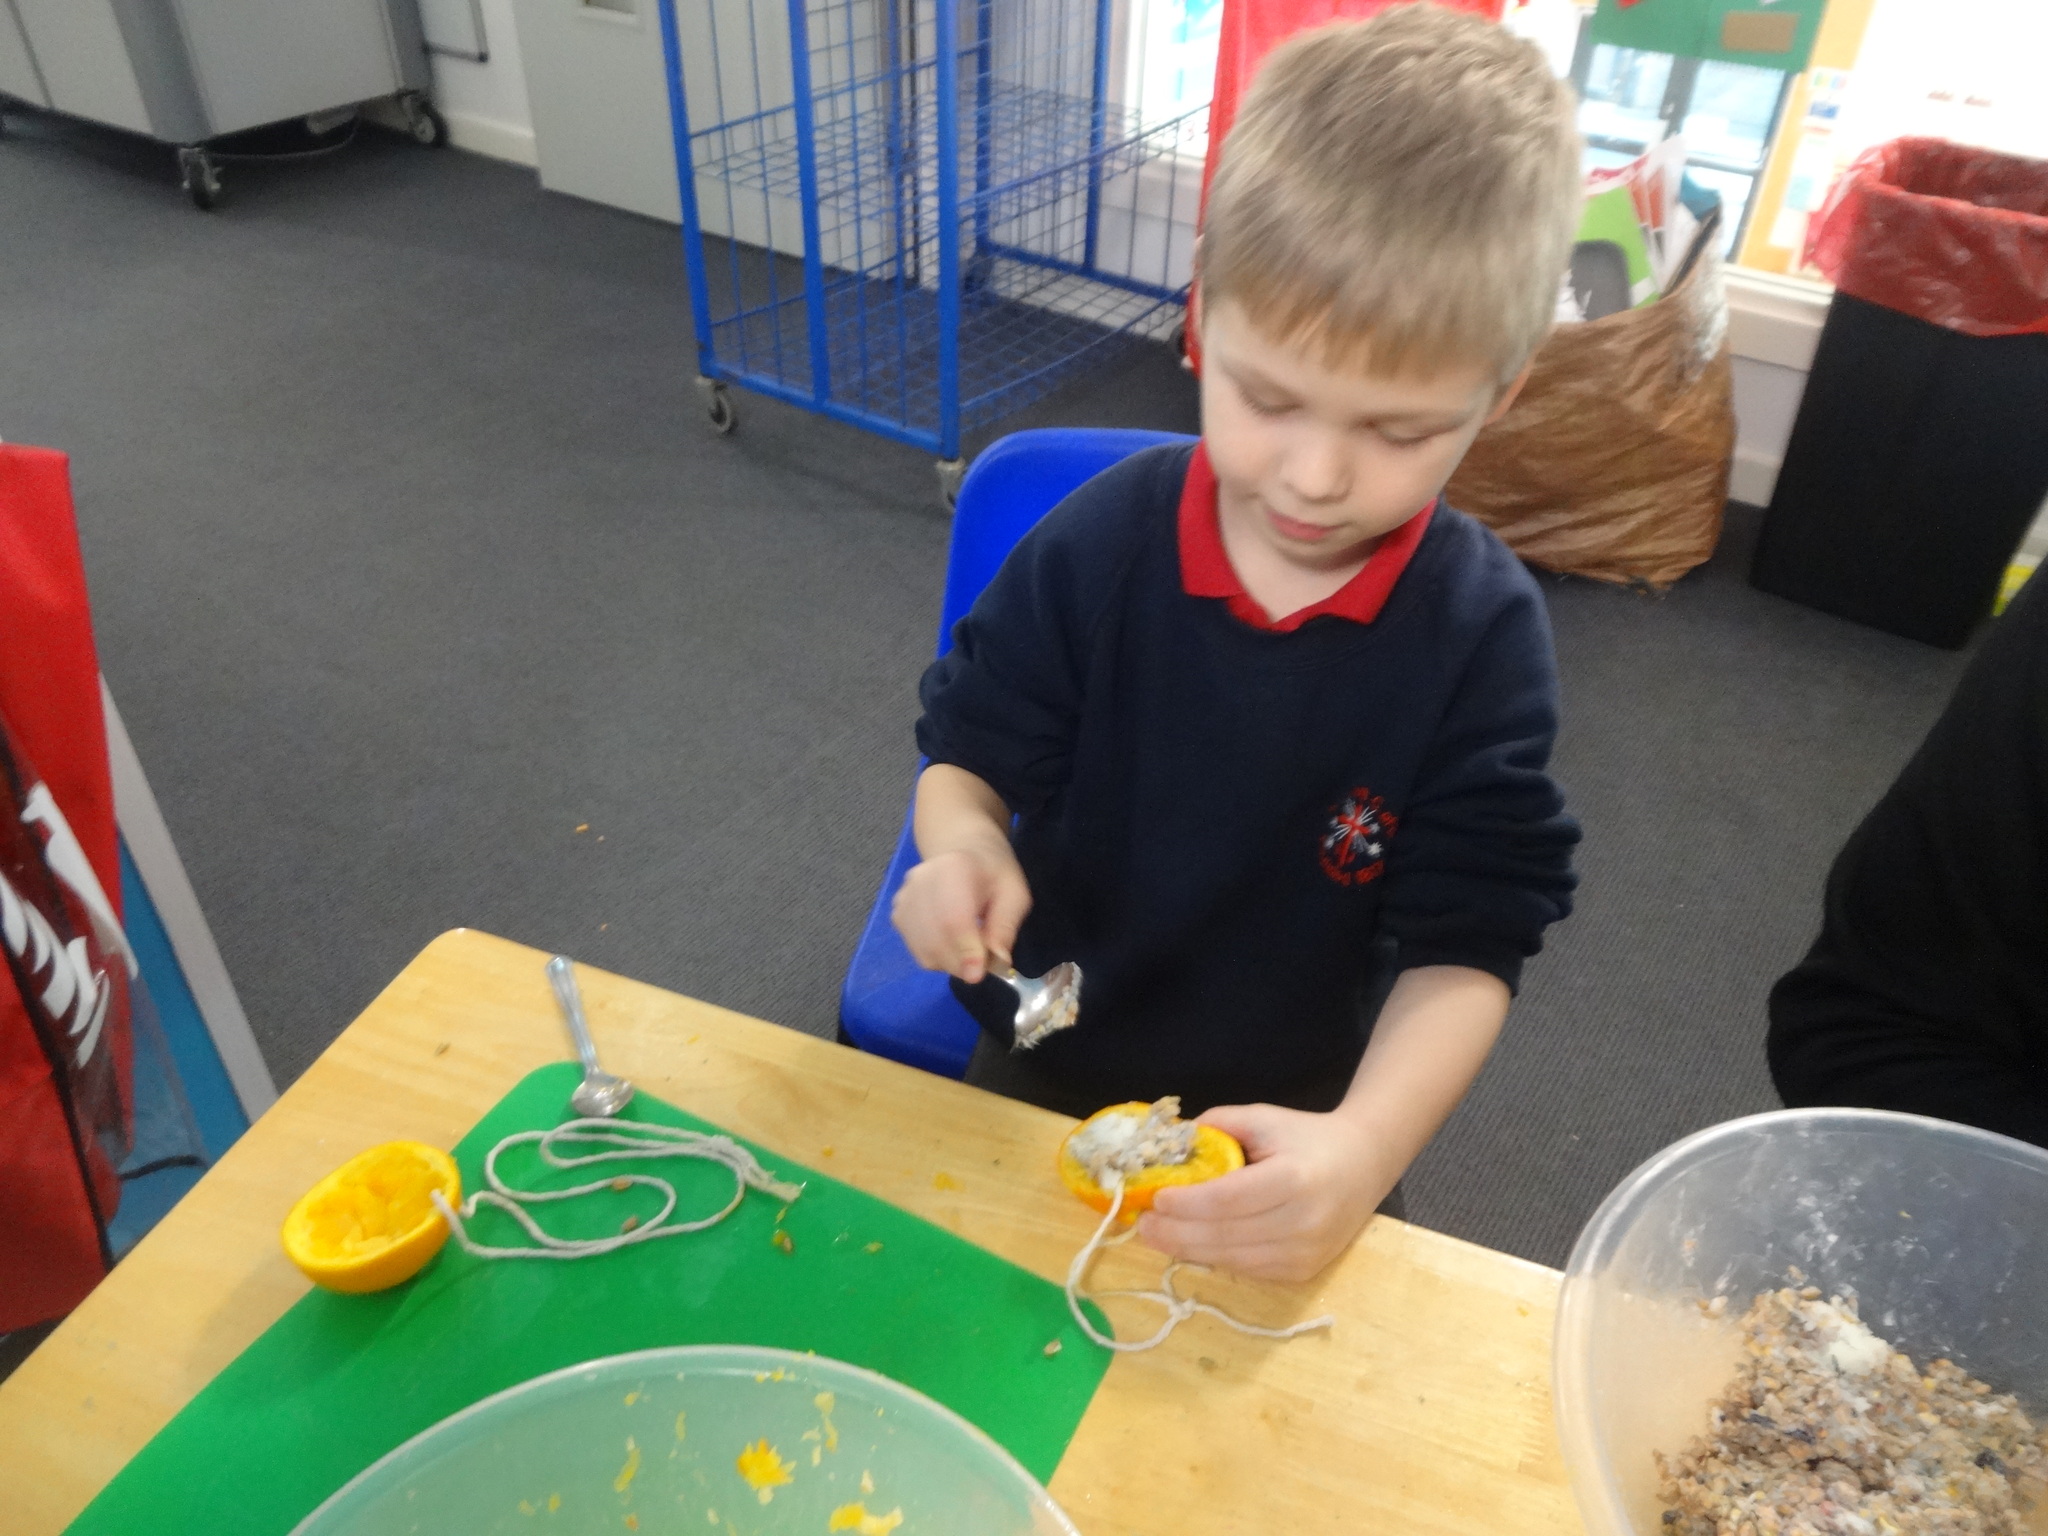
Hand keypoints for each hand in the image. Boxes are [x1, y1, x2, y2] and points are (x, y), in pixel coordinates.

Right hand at [891, 847, 1031, 984]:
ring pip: (924, 950)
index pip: (953, 917)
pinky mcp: (897, 914)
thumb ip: (1006, 926)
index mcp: (955, 868)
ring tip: (971, 948)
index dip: (965, 950)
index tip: (978, 974)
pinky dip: (938, 958)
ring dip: (951, 963)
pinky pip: (917, 950)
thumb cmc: (993, 873)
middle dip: (962, 964)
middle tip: (985, 965)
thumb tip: (998, 961)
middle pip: (935, 938)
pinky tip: (952, 942)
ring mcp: (904, 899)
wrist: (962, 851)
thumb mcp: (1015, 893)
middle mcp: (921, 882)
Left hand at [1137, 1103, 1398, 1282]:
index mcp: (1295, 1179)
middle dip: (1176, 1232)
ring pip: (1232, 1260)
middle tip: (1142, 1223)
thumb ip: (1219, 1125)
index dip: (1187, 1204)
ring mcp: (1306, 1253)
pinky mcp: (1303, 1272)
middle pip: (1225, 1236)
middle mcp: (1304, 1222)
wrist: (1365, 1164)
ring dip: (1188, 1250)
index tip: (1155, 1198)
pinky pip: (1247, 1270)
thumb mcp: (1263, 1118)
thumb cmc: (1307, 1137)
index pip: (1229, 1200)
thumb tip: (1171, 1145)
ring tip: (1157, 1236)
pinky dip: (1215, 1258)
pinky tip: (1192, 1244)